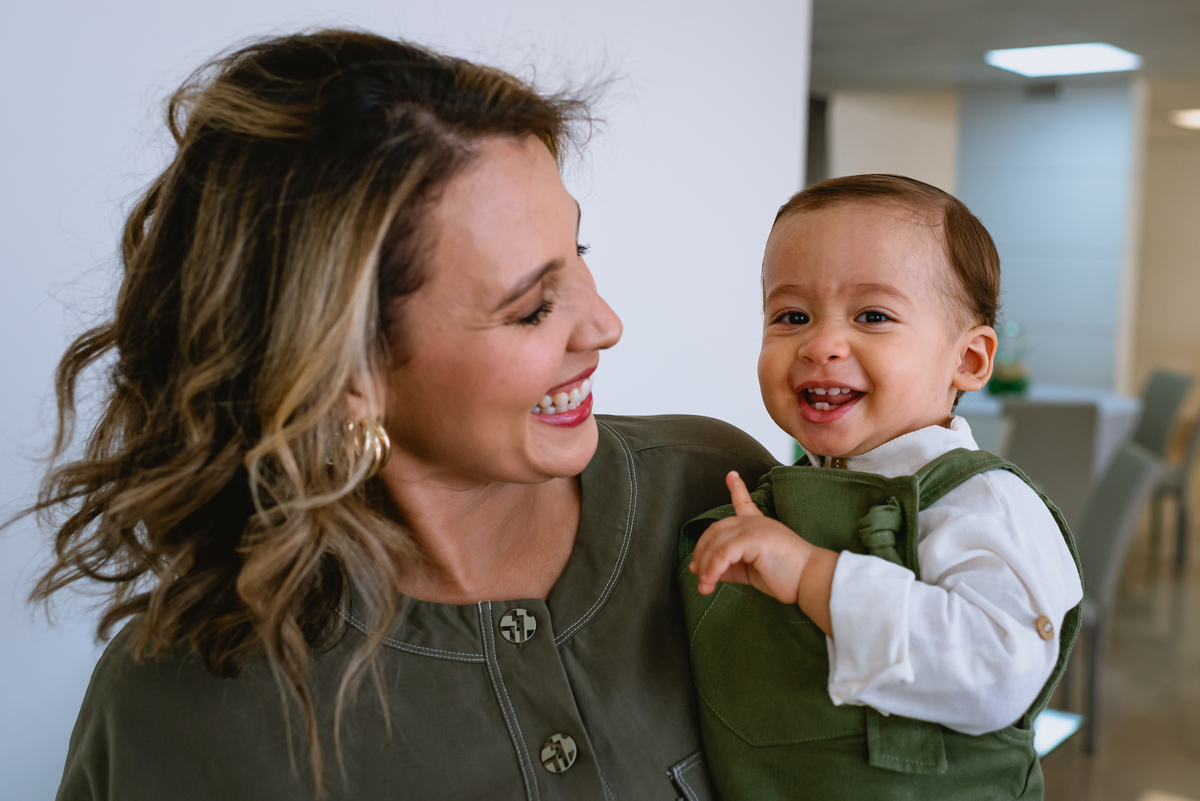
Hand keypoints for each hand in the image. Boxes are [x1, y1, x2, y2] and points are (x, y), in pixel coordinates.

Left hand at [689, 471, 814, 602]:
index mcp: (759, 525)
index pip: (744, 502)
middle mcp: (755, 522)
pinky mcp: (755, 539)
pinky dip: (713, 569)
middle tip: (696, 573)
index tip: (731, 475)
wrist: (812, 580)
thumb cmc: (787, 577)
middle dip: (701, 551)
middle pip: (716, 529)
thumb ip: (731, 567)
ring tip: (704, 585)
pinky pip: (723, 553)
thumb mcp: (752, 570)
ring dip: (705, 566)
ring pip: (716, 543)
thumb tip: (708, 572)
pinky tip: (710, 583)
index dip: (737, 488)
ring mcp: (755, 528)